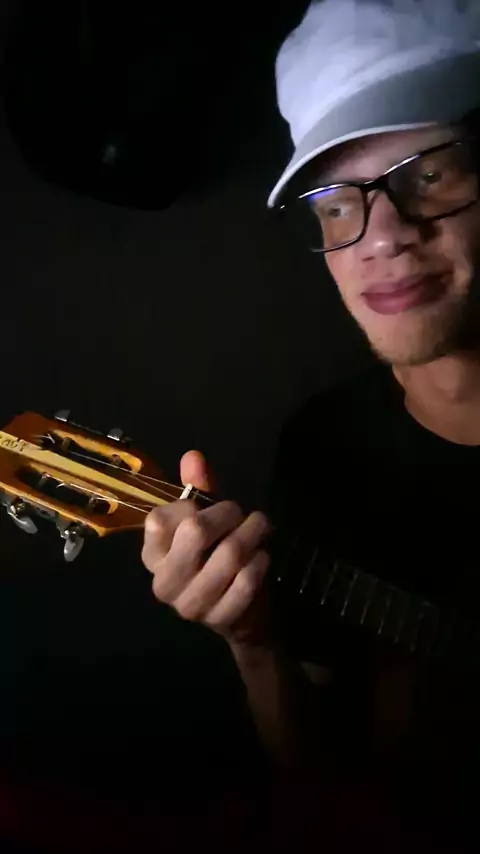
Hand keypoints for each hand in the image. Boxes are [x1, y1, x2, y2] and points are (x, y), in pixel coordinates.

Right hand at [142, 450, 271, 647]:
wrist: (239, 615)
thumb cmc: (214, 558)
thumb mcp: (205, 521)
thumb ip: (197, 489)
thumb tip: (193, 456)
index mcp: (153, 556)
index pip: (159, 519)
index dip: (189, 506)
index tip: (206, 507)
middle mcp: (164, 582)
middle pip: (195, 531)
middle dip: (226, 514)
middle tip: (241, 514)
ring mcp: (191, 605)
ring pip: (228, 554)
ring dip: (252, 533)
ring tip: (260, 527)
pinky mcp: (219, 619)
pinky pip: (246, 580)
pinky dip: (260, 561)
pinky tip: (262, 556)